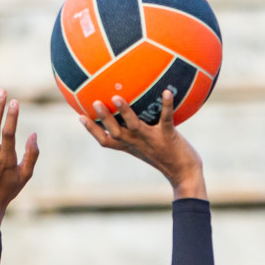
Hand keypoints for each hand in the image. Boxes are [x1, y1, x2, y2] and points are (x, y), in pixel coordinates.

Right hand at [79, 93, 206, 199]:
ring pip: (134, 126)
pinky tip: (167, 91)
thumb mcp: (149, 146)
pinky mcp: (168, 136)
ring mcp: (152, 140)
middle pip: (115, 133)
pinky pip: (166, 118)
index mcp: (131, 146)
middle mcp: (138, 143)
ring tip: (116, 98)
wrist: (184, 173)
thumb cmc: (167, 157)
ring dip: (125, 113)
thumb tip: (135, 111)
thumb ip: (139, 133)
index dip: (92, 130)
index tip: (79, 116)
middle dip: (104, 119)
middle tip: (94, 102)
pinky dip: (167, 105)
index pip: (106, 140)